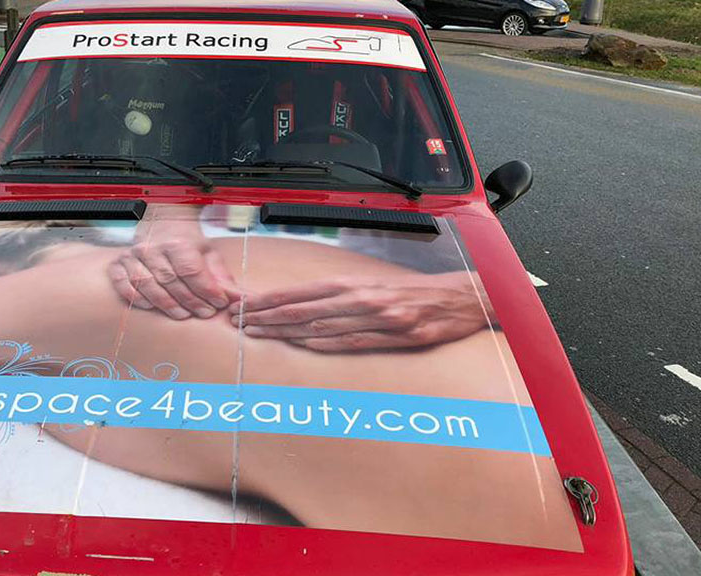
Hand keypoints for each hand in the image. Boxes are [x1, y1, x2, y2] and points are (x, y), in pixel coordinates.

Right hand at [108, 215, 236, 319]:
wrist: (161, 223)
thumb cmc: (185, 242)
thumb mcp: (208, 255)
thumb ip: (222, 279)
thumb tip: (239, 299)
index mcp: (177, 243)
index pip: (191, 271)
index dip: (206, 291)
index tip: (217, 303)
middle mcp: (153, 248)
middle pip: (171, 281)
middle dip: (190, 301)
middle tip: (204, 313)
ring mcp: (134, 256)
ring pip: (147, 285)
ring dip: (165, 304)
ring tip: (182, 314)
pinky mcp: (119, 264)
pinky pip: (123, 284)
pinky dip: (135, 297)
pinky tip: (150, 306)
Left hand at [231, 271, 491, 350]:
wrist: (462, 298)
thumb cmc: (413, 292)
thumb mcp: (375, 285)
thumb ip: (341, 296)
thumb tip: (303, 305)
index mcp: (355, 283)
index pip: (302, 291)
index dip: (271, 299)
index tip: (245, 305)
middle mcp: (363, 298)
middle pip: (304, 308)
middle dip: (268, 315)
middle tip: (239, 321)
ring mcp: (379, 318)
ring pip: (322, 325)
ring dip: (286, 331)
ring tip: (258, 334)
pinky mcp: (396, 336)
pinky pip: (353, 342)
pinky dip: (324, 344)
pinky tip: (300, 345)